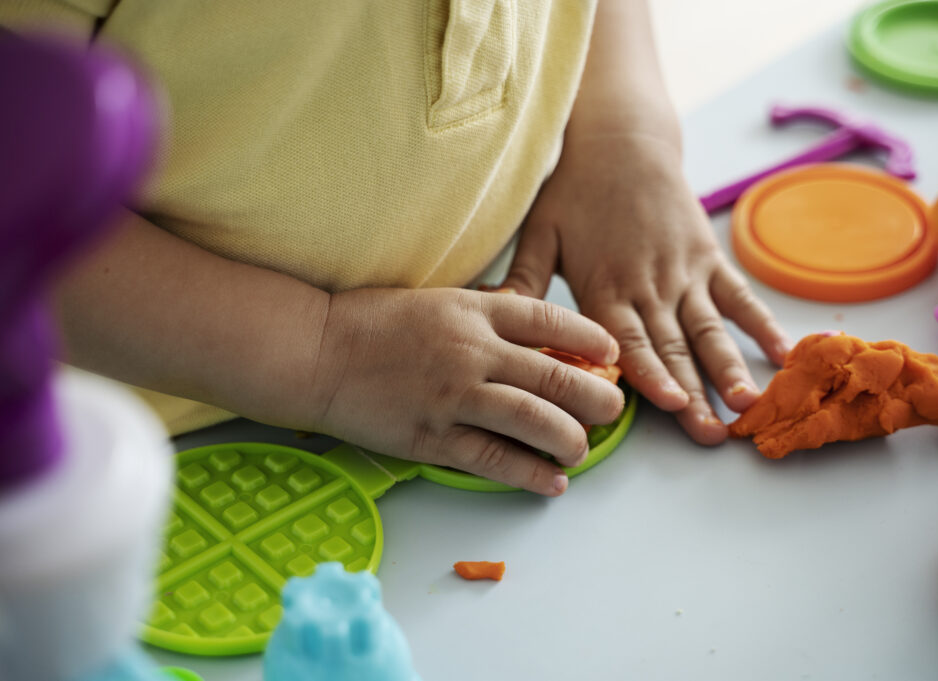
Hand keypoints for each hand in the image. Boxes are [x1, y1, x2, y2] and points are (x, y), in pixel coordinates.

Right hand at [309, 287, 623, 494]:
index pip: (552, 321)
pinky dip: (530, 474)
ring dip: (571, 440)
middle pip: (557, 376)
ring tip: (581, 449)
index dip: (592, 338)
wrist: (314, 352)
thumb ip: (484, 315)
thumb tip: (535, 338)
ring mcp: (454, 396)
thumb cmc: (371, 322)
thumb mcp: (436, 300)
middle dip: (597, 398)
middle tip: (611, 409)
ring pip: (535, 421)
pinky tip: (551, 481)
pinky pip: (495, 459)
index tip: (609, 353)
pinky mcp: (433, 436)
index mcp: (474, 311)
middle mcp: (472, 351)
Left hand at [501, 132, 791, 443]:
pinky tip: (781, 353)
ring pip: (709, 329)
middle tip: (712, 435)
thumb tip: (496, 315)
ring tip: (746, 403)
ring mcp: (684, 272)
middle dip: (694, 393)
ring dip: (729, 368)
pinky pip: (737, 296)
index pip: (629, 339)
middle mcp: (649, 285)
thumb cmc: (573, 189)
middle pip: (673, 347)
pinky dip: (760, 323)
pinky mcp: (707, 258)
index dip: (650, 373)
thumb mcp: (539, 232)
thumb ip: (523, 280)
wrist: (621, 139)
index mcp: (606, 285)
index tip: (670, 405)